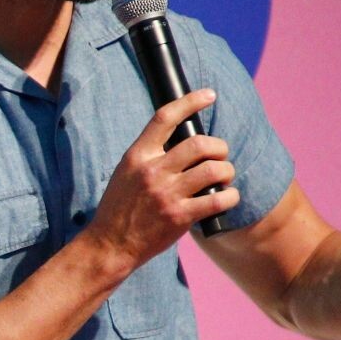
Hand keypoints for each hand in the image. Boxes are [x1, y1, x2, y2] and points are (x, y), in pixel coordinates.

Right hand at [87, 89, 239, 273]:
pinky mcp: (180, 217)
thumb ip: (151, 156)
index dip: (190, 102)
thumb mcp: (127, 173)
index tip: (209, 95)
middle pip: (199, 143)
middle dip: (219, 147)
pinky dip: (230, 197)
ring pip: (213, 170)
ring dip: (226, 171)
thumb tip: (184, 142)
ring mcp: (167, 194)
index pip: (165, 118)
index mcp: (138, 156)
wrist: (110, 244)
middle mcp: (153, 171)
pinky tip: (226, 198)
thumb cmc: (120, 207)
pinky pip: (218, 199)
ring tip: (223, 178)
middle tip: (220, 156)